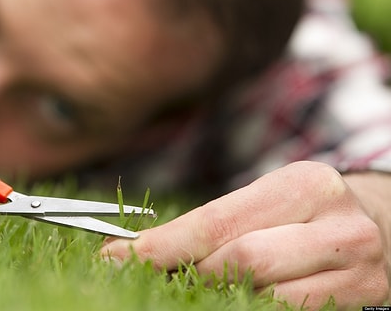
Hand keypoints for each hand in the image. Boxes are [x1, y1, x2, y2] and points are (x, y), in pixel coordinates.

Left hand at [101, 161, 389, 308]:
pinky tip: (230, 297)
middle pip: (241, 263)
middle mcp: (335, 226)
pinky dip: (248, 306)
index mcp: (303, 185)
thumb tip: (143, 249)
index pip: (218, 222)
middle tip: (156, 273)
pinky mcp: (358, 302)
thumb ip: (215, 223)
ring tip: (194, 283)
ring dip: (216, 294)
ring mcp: (353, 269)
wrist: (385, 225)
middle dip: (191, 272)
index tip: (120, 256)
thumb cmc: (307, 208)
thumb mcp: (267, 198)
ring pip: (264, 297)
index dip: (164, 245)